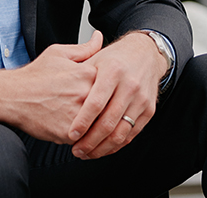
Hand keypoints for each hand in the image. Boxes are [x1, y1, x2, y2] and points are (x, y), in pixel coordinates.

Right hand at [0, 30, 102, 143]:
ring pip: (100, 125)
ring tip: (94, 125)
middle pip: (110, 107)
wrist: (11, 96)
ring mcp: (77, 114)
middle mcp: (85, 94)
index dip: (112, 91)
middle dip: (109, 111)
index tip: (110, 94)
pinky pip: (86, 139)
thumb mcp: (59, 53)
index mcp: (88, 73)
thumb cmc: (35, 75)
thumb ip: (85, 48)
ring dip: (99, 127)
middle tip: (107, 113)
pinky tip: (83, 134)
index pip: (113, 85)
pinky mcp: (68, 133)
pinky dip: (87, 139)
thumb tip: (99, 36)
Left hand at [67, 31, 166, 159]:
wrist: (145, 53)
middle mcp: (129, 85)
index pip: (95, 103)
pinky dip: (116, 145)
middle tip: (77, 150)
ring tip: (88, 153)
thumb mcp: (94, 59)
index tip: (71, 135)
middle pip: (108, 122)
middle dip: (90, 141)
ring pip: (121, 132)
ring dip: (102, 148)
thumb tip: (58, 95)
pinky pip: (132, 134)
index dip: (82, 122)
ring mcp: (141, 99)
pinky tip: (104, 148)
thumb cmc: (115, 58)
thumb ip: (78, 76)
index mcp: (113, 71)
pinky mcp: (149, 110)